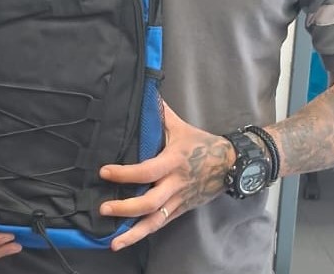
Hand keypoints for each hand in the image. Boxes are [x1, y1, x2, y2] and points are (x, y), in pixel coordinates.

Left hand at [98, 103, 232, 249]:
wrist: (230, 164)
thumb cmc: (202, 143)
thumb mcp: (180, 126)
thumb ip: (160, 113)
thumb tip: (145, 92)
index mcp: (173, 162)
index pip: (146, 171)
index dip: (125, 173)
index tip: (104, 172)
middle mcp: (175, 185)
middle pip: (149, 202)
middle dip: (125, 208)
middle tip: (103, 208)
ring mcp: (178, 201)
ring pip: (155, 221)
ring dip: (133, 233)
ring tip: (113, 243)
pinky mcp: (180, 211)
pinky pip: (160, 225)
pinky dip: (143, 234)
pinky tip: (126, 241)